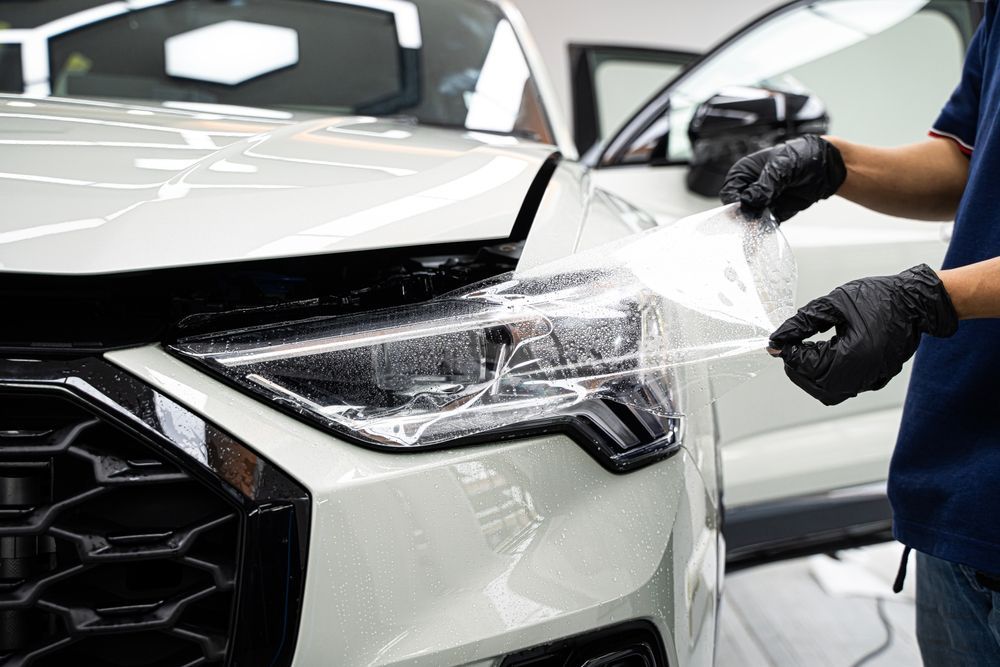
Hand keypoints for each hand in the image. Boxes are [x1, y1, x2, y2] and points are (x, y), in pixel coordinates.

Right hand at [720, 135, 846, 221]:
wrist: (826, 167)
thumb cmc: (802, 156)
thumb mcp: (782, 164)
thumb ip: (765, 183)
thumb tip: (750, 200)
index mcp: (744, 172)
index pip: (730, 190)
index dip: (735, 200)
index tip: (745, 205)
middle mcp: (750, 188)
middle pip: (737, 208)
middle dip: (745, 214)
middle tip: (756, 215)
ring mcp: (761, 202)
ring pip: (749, 219)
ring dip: (755, 223)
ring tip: (765, 219)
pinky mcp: (773, 213)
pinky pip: (765, 225)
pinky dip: (766, 228)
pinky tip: (771, 225)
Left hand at [769, 264, 957, 404]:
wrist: (917, 301)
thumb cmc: (881, 297)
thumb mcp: (834, 304)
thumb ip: (803, 322)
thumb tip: (779, 337)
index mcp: (854, 356)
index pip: (807, 366)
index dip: (788, 354)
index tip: (777, 342)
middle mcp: (864, 375)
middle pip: (815, 385)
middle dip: (797, 367)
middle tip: (789, 347)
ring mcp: (871, 380)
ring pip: (828, 392)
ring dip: (811, 375)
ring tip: (805, 350)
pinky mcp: (875, 378)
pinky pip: (843, 387)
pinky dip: (826, 376)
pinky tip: (823, 355)